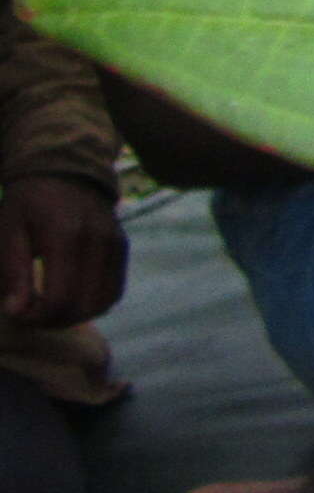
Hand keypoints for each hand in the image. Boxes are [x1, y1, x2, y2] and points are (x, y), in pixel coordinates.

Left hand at [0, 172, 125, 326]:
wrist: (66, 171)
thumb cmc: (29, 203)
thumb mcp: (9, 231)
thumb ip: (12, 271)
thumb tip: (17, 312)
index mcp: (65, 237)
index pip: (60, 299)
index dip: (37, 318)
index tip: (18, 314)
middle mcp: (98, 242)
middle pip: (83, 306)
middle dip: (54, 321)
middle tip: (32, 313)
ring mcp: (115, 244)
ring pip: (103, 303)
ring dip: (76, 316)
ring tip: (51, 308)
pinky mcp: (122, 247)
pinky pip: (114, 290)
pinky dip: (94, 303)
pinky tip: (73, 297)